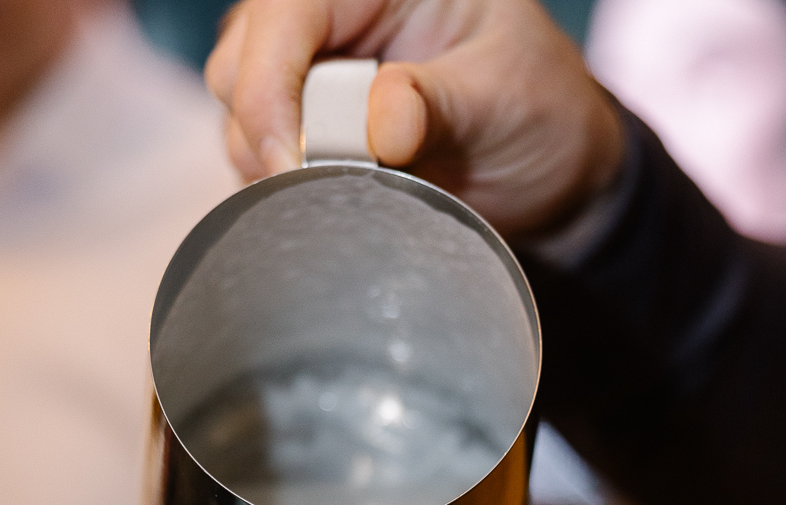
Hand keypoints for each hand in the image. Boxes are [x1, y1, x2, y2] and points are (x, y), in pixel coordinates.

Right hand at [205, 0, 624, 235]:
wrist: (547, 164)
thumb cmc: (537, 108)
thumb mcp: (505, 99)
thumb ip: (440, 107)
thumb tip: (383, 126)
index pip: (286, 14)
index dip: (270, 87)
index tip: (287, 163)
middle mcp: (331, 14)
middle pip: (242, 62)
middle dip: (266, 132)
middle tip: (323, 188)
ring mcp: (311, 68)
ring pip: (238, 111)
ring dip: (273, 165)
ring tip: (342, 195)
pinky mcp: (305, 122)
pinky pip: (258, 152)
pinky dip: (280, 186)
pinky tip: (328, 203)